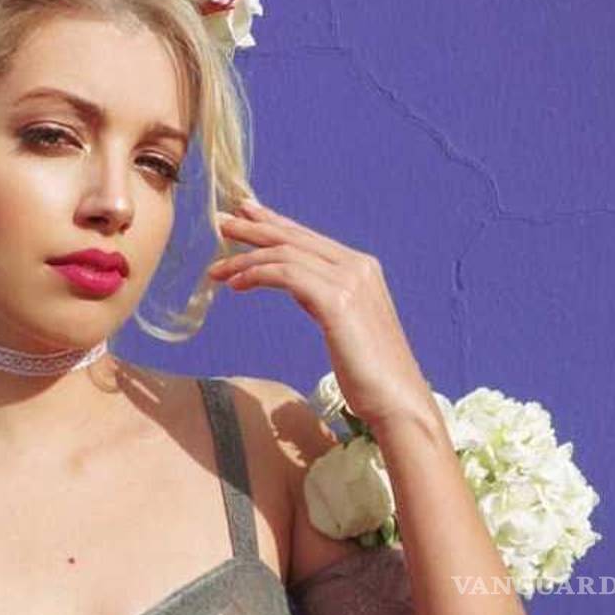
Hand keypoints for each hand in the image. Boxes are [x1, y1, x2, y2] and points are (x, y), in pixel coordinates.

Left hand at [206, 197, 434, 428]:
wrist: (397, 402)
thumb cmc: (369, 372)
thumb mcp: (344, 323)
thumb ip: (323, 297)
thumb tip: (294, 283)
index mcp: (361, 268)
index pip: (307, 237)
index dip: (274, 222)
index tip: (245, 213)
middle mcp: (357, 266)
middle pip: (294, 237)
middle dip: (254, 228)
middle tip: (221, 222)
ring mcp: (350, 281)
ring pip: (284, 254)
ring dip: (245, 259)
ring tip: (216, 269)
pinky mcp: (337, 301)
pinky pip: (285, 275)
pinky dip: (256, 275)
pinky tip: (236, 285)